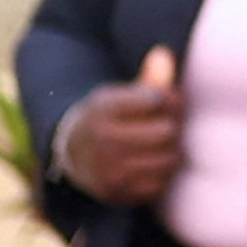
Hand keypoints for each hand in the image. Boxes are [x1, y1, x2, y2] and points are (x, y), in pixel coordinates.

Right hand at [55, 48, 185, 204]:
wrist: (74, 155)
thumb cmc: (108, 118)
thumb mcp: (119, 95)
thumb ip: (147, 79)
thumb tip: (164, 53)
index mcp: (102, 108)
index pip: (156, 99)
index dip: (169, 100)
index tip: (165, 102)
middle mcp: (102, 140)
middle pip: (166, 130)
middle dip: (172, 125)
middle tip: (168, 123)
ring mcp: (108, 169)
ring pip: (168, 158)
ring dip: (171, 150)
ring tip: (161, 144)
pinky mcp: (117, 193)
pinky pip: (161, 183)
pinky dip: (163, 173)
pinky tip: (152, 163)